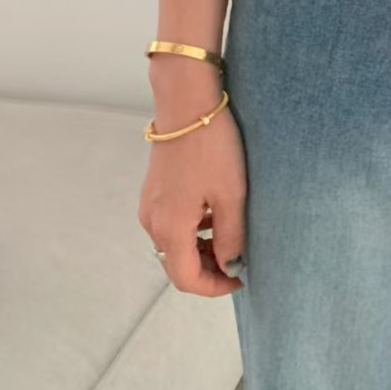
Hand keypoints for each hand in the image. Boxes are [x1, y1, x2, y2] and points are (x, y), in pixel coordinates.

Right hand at [138, 64, 246, 295]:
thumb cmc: (212, 147)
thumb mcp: (231, 195)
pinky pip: (170, 224)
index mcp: (170, 228)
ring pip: (174, 245)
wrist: (187, 102)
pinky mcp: (154, 191)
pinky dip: (192, 230)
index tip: (240, 279)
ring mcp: (150, 205)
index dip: (214, 287)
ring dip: (200, 250)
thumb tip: (231, 266)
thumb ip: (231, 236)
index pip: (186, 279)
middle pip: (176, 265)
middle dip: (207, 270)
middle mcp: (152, 221)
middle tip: (238, 260)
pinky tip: (214, 214)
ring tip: (231, 236)